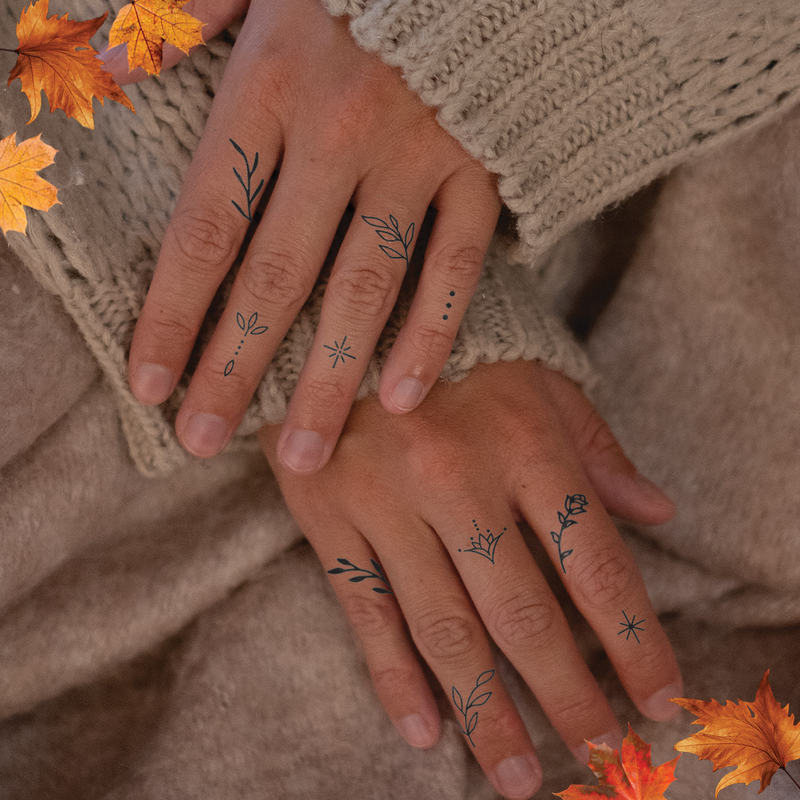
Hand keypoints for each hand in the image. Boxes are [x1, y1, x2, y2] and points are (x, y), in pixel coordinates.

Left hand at [121, 0, 500, 472]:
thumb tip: (88, 52)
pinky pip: (455, 269)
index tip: (152, 387)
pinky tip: (404, 398)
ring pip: (366, 290)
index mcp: (267, 86)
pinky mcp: (479, 175)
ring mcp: (416, 160)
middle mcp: (338, 134)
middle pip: (278, 277)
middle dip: (237, 368)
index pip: (206, 228)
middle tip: (209, 442)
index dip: (174, 315)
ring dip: (330, 378)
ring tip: (304, 453)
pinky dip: (432, 334)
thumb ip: (176, 19)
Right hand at [258, 360, 681, 799]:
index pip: (593, 561)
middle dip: (566, 695)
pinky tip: (424, 730)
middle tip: (597, 756)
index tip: (656, 697)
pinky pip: (364, 610)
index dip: (634, 639)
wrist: (341, 316)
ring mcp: (385, 501)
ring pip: (443, 629)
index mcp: (522, 440)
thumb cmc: (456, 349)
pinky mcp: (327, 515)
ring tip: (516, 777)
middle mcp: (456, 478)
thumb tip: (657, 513)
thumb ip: (596, 448)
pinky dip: (393, 677)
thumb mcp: (537, 378)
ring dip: (485, 712)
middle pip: (523, 613)